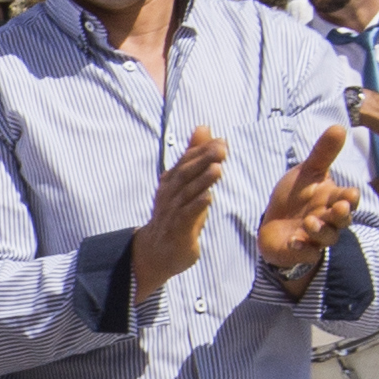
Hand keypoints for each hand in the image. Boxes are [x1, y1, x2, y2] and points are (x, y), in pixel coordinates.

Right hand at [126, 126, 227, 295]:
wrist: (157, 251)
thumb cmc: (175, 214)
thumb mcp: (185, 182)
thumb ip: (194, 155)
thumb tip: (204, 127)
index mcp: (171, 181)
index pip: (186, 161)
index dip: (202, 150)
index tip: (221, 140)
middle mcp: (169, 193)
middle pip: (186, 173)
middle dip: (203, 160)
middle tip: (222, 148)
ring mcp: (172, 212)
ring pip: (187, 193)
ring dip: (202, 180)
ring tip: (218, 168)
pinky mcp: (178, 230)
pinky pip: (186, 216)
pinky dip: (197, 206)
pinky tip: (208, 197)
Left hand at [254, 127, 362, 279]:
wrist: (274, 224)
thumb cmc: (296, 197)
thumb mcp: (307, 172)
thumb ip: (323, 153)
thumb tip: (339, 126)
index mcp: (332, 199)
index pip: (348, 200)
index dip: (350, 198)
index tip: (349, 194)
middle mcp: (329, 220)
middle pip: (343, 220)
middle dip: (341, 215)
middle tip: (339, 208)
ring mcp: (316, 238)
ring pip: (327, 238)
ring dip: (320, 230)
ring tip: (309, 222)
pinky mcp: (302, 252)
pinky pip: (307, 253)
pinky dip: (302, 247)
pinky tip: (293, 239)